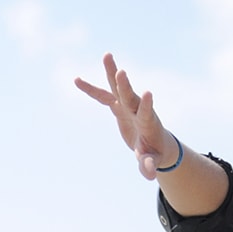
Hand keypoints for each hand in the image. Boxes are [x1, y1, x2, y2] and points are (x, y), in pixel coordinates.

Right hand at [75, 52, 179, 179]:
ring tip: (107, 55)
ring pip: (118, 88)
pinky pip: (103, 96)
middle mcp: (137, 110)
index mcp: (147, 123)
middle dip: (125, 86)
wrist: (155, 143)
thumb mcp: (152, 161)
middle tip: (122, 72)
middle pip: (130, 96)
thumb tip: (149, 175)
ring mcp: (127, 106)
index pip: (146, 112)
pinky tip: (76, 80)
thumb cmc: (155, 153)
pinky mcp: (118, 106)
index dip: (146, 104)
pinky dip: (91, 89)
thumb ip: (149, 165)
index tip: (147, 93)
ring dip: (112, 73)